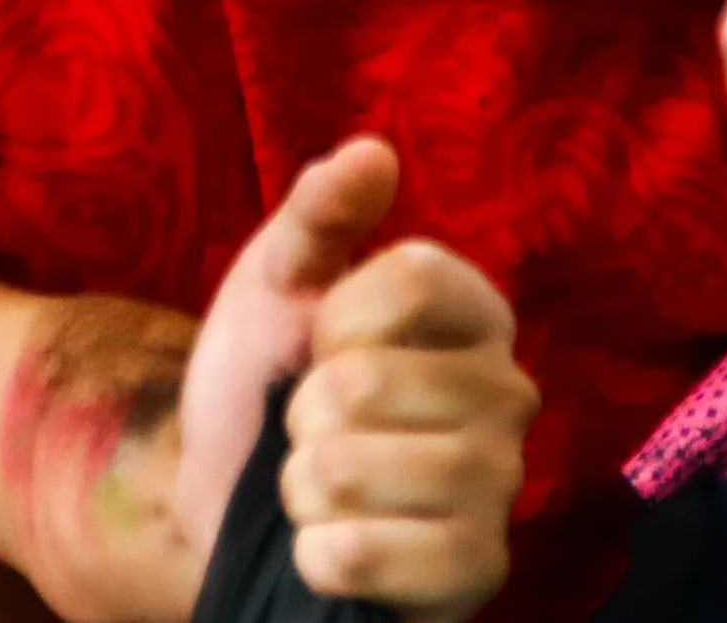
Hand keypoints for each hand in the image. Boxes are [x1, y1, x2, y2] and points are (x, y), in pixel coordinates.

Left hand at [175, 140, 532, 622]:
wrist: (218, 491)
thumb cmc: (264, 374)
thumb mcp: (277, 277)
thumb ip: (320, 212)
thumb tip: (372, 152)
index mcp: (474, 316)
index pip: (412, 278)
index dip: (336, 313)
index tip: (320, 339)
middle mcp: (508, 399)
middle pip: (367, 380)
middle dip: (304, 408)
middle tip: (312, 425)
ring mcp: (499, 492)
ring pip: (358, 470)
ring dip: (302, 481)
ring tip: (316, 485)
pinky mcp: (476, 573)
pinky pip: (369, 556)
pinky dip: (319, 552)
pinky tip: (327, 547)